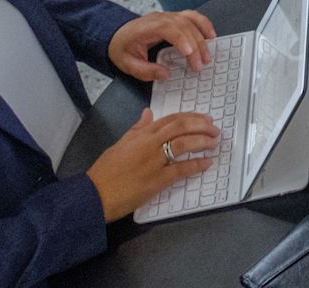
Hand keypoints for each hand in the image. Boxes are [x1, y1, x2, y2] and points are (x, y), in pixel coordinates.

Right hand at [84, 107, 219, 220]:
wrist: (94, 195)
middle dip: (201, 126)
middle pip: (181, 128)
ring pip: (184, 144)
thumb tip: (148, 112)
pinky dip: (196, 165)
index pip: (171, 120)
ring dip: (202, 142)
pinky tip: (207, 163)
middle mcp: (149, 145)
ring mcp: (153, 162)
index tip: (204, 118)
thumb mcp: (119, 144)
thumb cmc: (104, 172)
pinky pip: (180, 169)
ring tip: (213, 143)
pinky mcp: (156, 181)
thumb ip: (136, 129)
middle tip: (214, 129)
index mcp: (141, 135)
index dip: (190, 117)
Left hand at [109, 10, 218, 79]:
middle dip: (195, 45)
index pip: (169, 29)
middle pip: (184, 26)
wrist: (115, 35)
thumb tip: (166, 74)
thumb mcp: (127, 64)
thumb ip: (145, 71)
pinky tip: (211, 35)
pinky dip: (204, 24)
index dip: (182, 40)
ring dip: (202, 36)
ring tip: (208, 54)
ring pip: (191, 20)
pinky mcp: (174, 18)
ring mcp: (168, 16)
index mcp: (148, 27)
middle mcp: (161, 18)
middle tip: (200, 65)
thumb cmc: (122, 49)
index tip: (190, 54)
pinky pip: (192, 17)